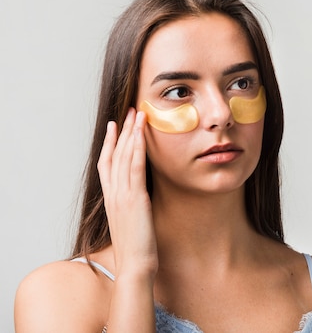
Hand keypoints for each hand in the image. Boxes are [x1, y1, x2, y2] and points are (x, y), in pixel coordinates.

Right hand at [98, 109, 157, 279]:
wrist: (135, 264)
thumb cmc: (137, 246)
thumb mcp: (132, 220)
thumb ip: (132, 204)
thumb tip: (140, 194)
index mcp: (111, 198)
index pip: (106, 164)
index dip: (109, 143)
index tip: (114, 125)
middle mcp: (113, 193)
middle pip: (114, 154)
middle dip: (122, 131)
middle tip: (129, 111)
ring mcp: (122, 195)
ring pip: (123, 157)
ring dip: (131, 133)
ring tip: (138, 115)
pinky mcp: (134, 198)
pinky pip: (134, 168)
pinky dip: (136, 149)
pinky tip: (141, 135)